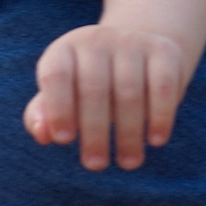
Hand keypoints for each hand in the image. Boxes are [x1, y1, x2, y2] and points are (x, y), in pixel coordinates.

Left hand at [22, 24, 189, 170]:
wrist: (136, 53)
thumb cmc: (87, 86)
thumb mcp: (61, 96)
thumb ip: (42, 116)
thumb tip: (43, 134)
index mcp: (64, 50)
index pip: (56, 74)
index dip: (57, 107)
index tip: (63, 141)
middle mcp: (95, 39)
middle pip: (93, 88)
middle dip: (94, 132)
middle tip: (95, 165)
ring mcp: (131, 41)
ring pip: (129, 91)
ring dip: (128, 133)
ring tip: (128, 163)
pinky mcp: (164, 50)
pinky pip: (162, 86)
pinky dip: (160, 116)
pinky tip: (155, 141)